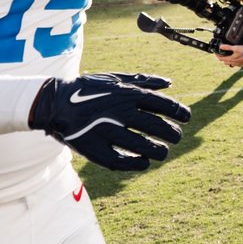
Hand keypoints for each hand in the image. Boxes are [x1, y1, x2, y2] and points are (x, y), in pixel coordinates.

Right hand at [29, 72, 189, 170]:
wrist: (56, 103)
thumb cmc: (90, 90)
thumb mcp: (117, 79)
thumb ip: (144, 81)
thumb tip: (169, 84)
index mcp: (127, 93)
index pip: (162, 105)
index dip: (178, 112)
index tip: (186, 118)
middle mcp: (121, 112)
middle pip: (155, 126)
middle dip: (172, 133)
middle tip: (177, 137)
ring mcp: (108, 132)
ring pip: (142, 146)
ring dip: (158, 151)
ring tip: (164, 152)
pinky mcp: (96, 150)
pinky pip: (121, 161)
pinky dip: (136, 164)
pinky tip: (144, 163)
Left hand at [216, 44, 242, 67]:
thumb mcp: (235, 48)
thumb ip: (228, 47)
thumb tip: (221, 46)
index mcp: (230, 59)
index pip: (221, 58)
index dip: (217, 55)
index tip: (216, 53)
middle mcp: (233, 63)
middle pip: (225, 62)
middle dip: (222, 58)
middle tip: (222, 54)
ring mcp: (237, 64)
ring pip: (230, 63)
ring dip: (228, 60)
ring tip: (229, 55)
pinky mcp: (242, 64)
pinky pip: (236, 64)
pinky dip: (234, 61)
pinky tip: (236, 58)